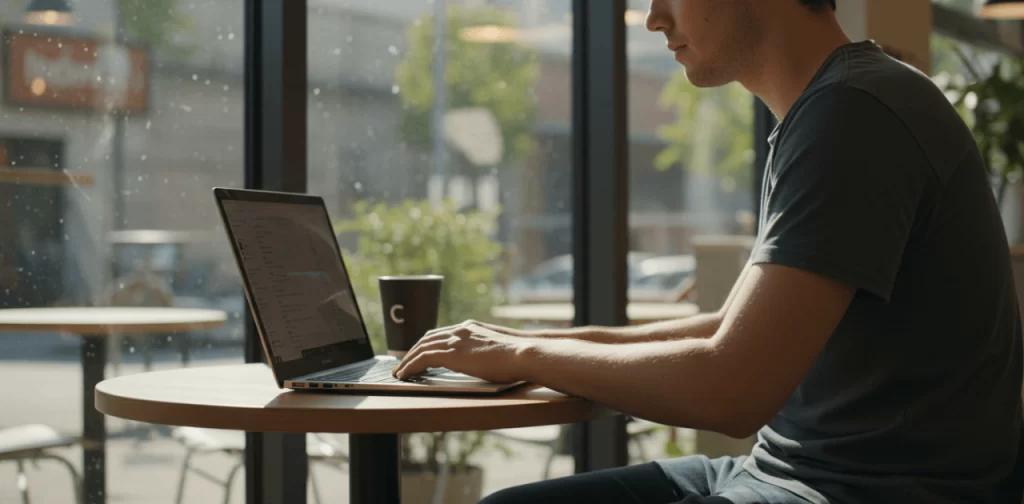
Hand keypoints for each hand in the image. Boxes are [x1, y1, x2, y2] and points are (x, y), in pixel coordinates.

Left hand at [392, 321, 530, 383]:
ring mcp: (456, 340)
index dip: (428, 343)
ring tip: (399, 372)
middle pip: (428, 338)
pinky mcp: (452, 354)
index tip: (420, 352)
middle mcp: (461, 330)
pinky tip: (404, 376)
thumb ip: (488, 351)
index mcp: (472, 327)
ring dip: (408, 360)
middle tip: (404, 363)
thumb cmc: (520, 356)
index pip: (442, 333)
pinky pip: (422, 359)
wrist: (525, 353)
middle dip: (414, 351)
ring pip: (421, 348)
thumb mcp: (501, 349)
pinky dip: (410, 366)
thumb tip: (488, 361)